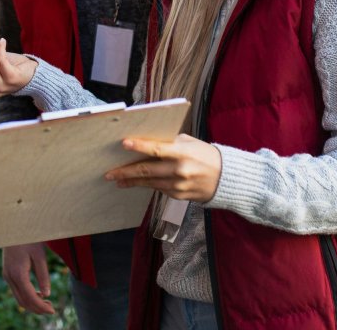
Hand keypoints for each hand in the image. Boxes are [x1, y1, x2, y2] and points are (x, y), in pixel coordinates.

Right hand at [1, 243, 54, 314]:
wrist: (13, 227)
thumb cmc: (29, 238)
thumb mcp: (39, 255)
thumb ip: (43, 275)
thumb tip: (46, 294)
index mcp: (18, 273)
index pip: (30, 297)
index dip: (41, 307)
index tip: (53, 311)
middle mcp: (9, 277)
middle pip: (23, 301)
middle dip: (37, 308)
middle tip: (51, 309)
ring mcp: (6, 276)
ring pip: (18, 298)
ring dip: (32, 304)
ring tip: (46, 303)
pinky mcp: (7, 273)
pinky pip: (16, 291)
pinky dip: (27, 296)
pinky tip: (38, 294)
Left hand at [104, 134, 222, 202]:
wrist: (226, 178)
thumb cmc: (205, 154)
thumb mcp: (190, 142)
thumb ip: (170, 142)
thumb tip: (147, 141)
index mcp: (182, 152)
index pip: (156, 149)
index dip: (139, 146)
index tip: (124, 144)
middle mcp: (179, 170)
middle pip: (146, 171)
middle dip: (125, 172)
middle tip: (110, 173)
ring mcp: (178, 185)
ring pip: (149, 183)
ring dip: (131, 182)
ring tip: (117, 180)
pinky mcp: (178, 196)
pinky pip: (158, 189)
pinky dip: (147, 185)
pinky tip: (137, 183)